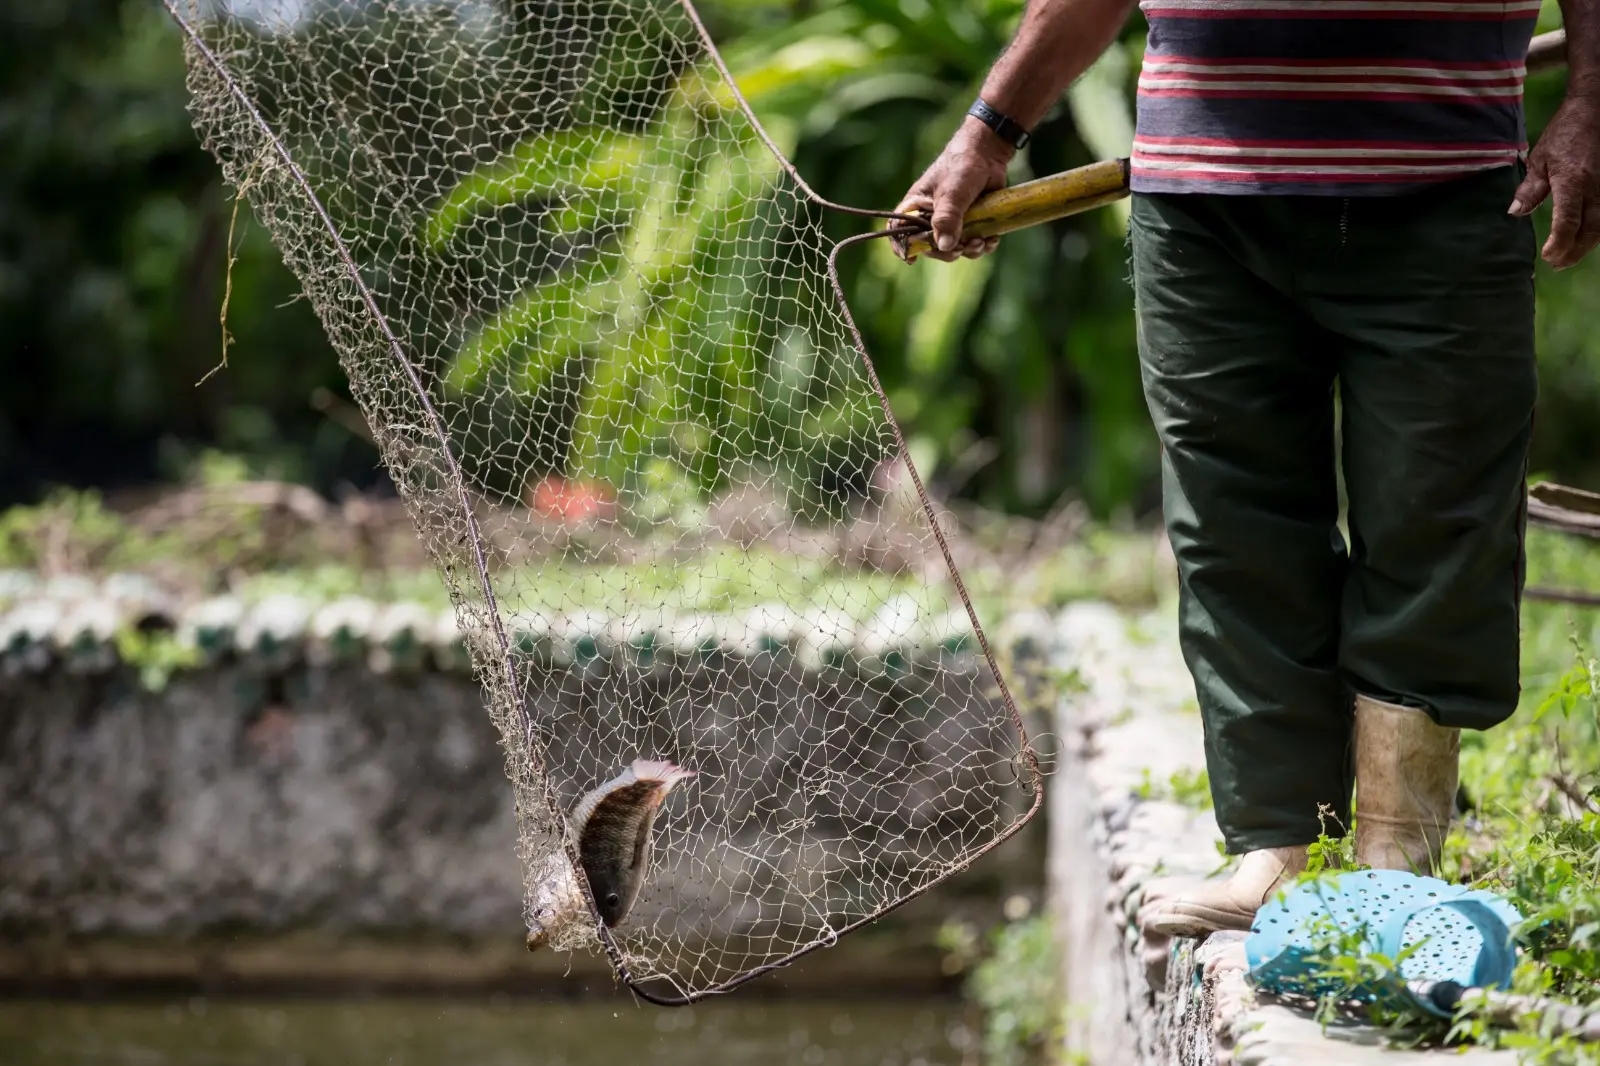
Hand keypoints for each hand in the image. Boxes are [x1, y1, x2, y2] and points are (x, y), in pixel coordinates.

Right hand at [894, 117, 1012, 261]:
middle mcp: (931, 217)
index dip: (902, 247)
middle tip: (962, 248)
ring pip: (956, 248)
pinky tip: (992, 239)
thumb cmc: (962, 165)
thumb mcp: (952, 192)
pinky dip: (984, 245)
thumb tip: (946, 246)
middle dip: (948, 252)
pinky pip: (974, 243)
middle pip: (931, 247)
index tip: (911, 259)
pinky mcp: (971, 222)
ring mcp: (952, 221)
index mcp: (916, 207)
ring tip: (982, 241)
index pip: (900, 231)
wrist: (989, 153)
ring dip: (970, 250)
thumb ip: (947, 219)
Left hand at [1511, 94, 1599, 269]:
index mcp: (1573, 181)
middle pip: (1591, 229)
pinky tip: (1587, 237)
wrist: (1596, 109)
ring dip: (1588, 245)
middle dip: (1575, 251)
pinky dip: (1598, 230)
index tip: (1548, 256)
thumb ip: (1531, 188)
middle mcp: (1596, 186)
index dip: (1559, 243)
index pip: (1568, 221)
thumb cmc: (1565, 133)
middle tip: (1558, 264)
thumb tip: (1515, 212)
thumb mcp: (1540, 158)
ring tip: (1570, 256)